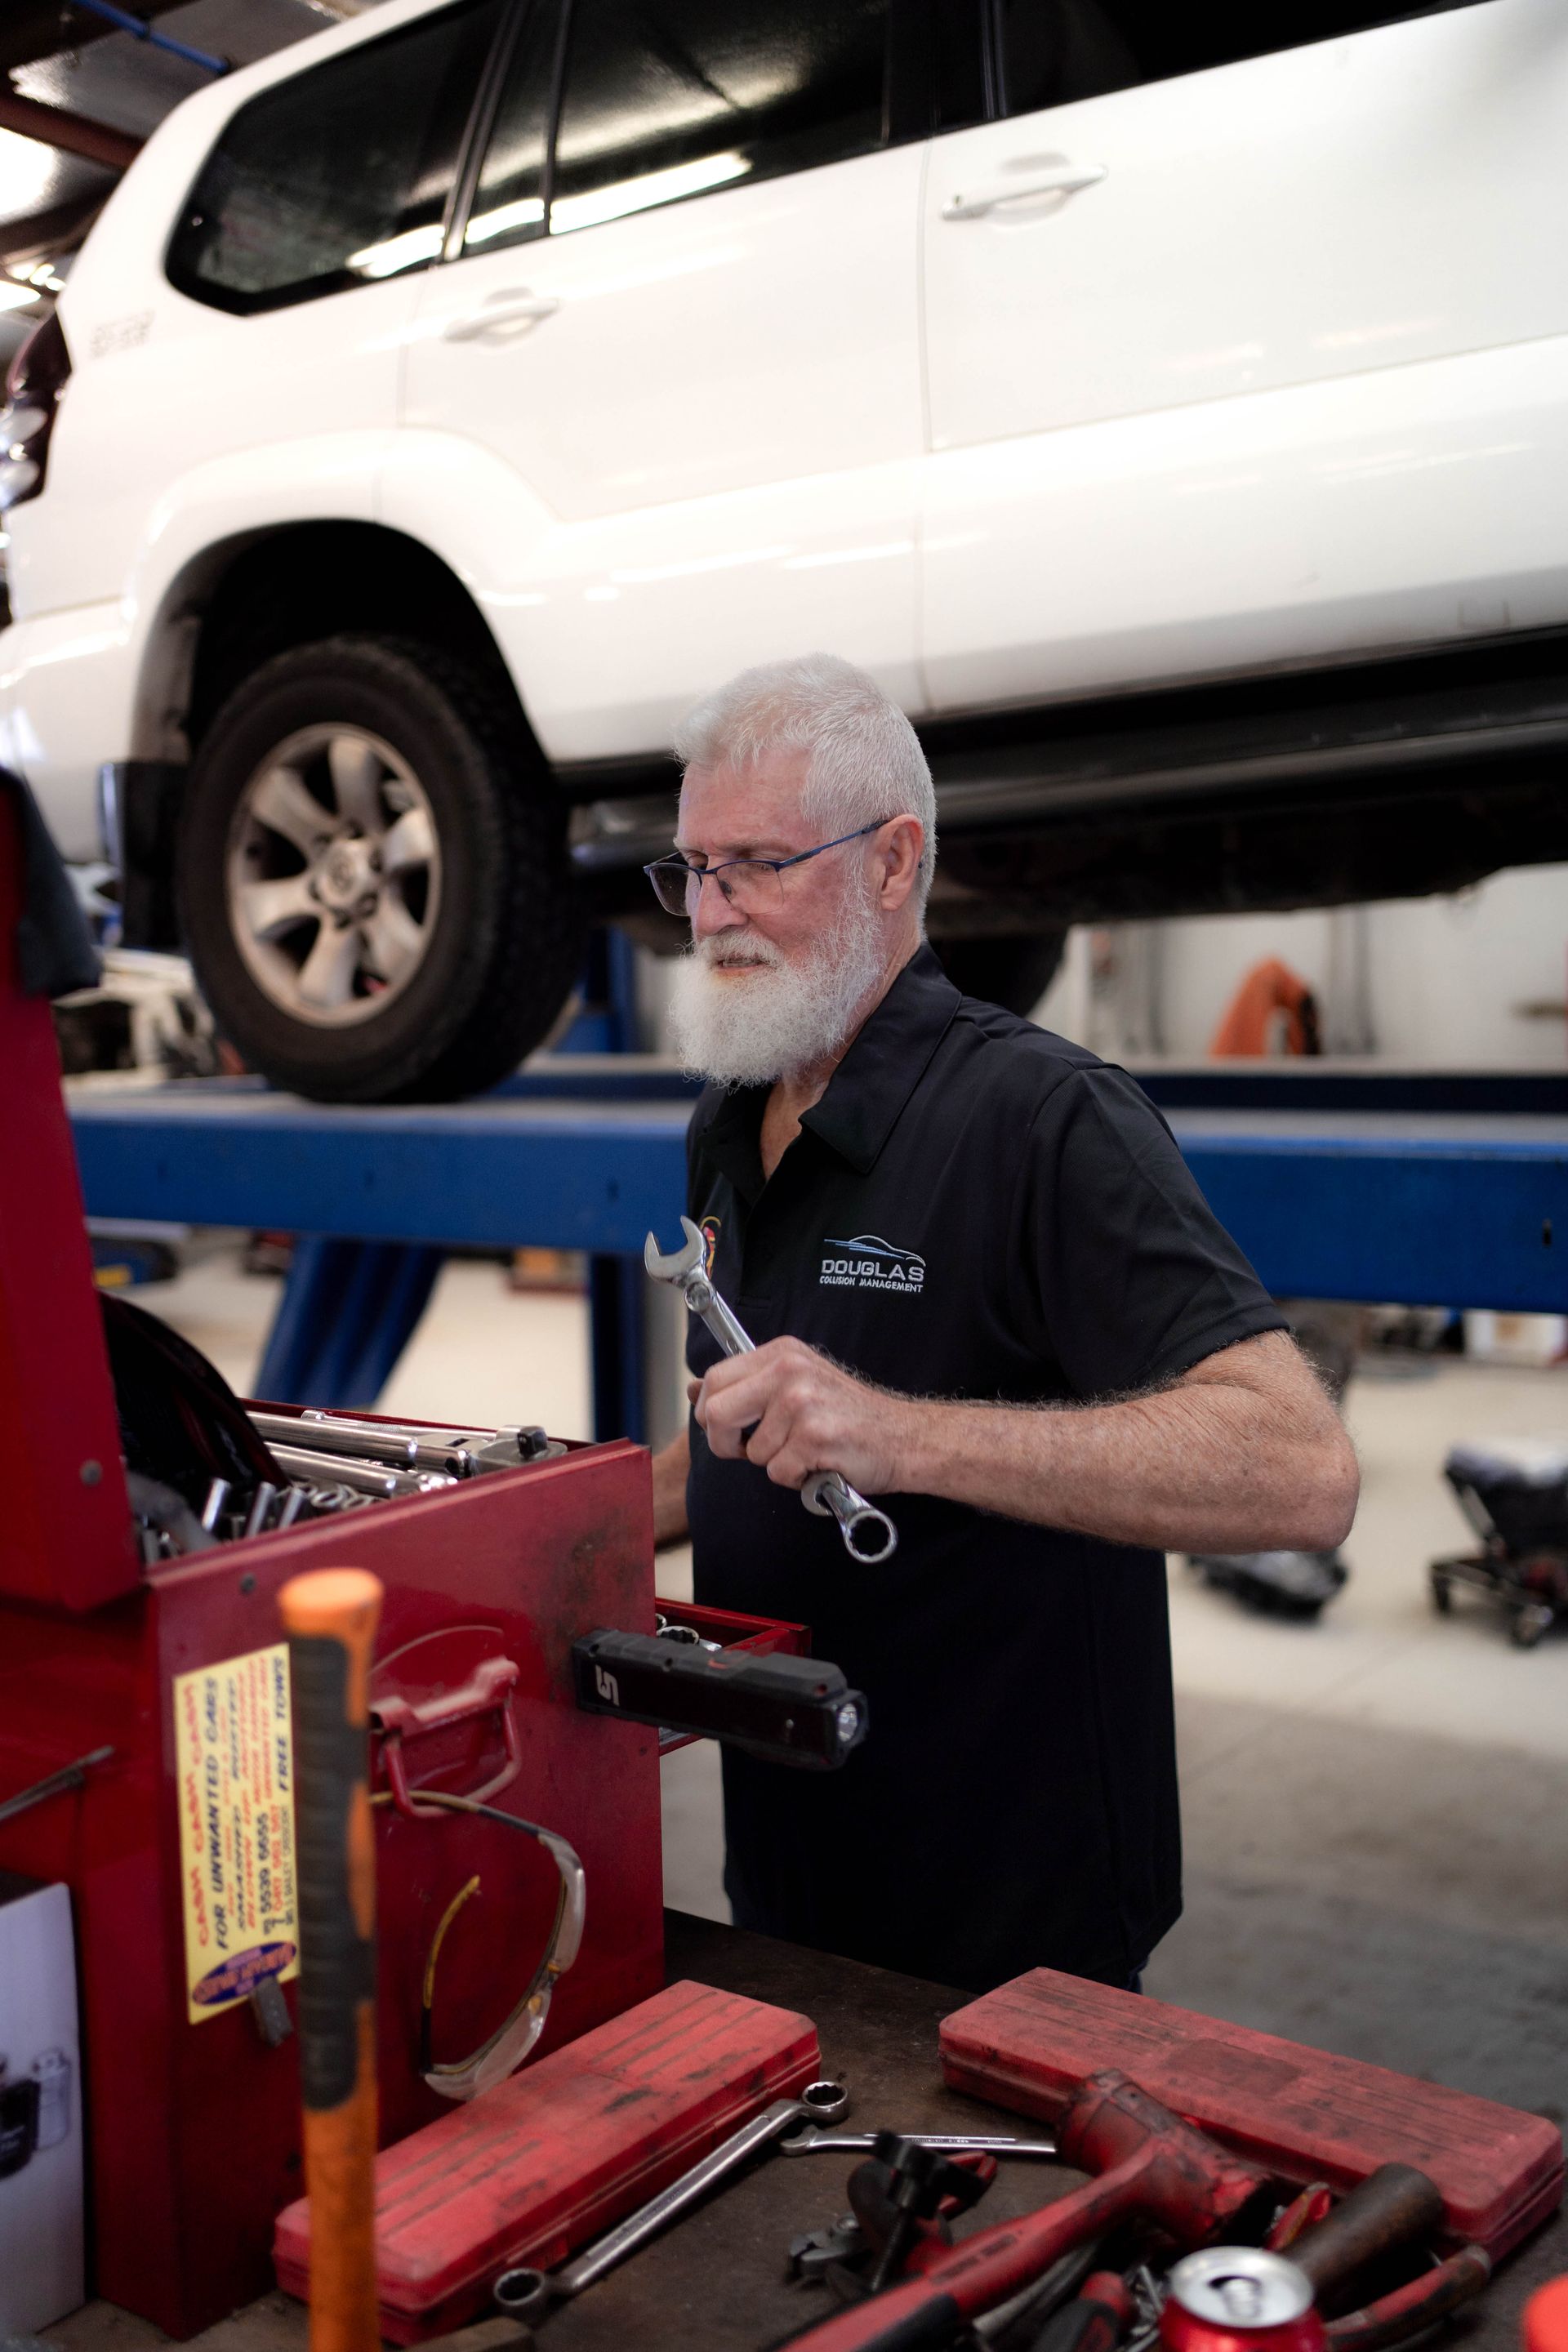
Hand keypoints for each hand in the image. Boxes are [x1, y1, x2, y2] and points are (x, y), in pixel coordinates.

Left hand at [691, 1338, 916, 1497]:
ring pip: (752, 1451)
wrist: (904, 1437)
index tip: (728, 1428)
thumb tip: (695, 1391)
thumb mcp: (799, 1383)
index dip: (711, 1412)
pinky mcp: (815, 1438)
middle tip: (749, 1450)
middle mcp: (789, 1372)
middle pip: (717, 1413)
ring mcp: (802, 1404)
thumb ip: (750, 1385)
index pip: (715, 1379)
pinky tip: (820, 1462)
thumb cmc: (850, 1415)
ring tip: (807, 1449)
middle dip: (726, 1443)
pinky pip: (779, 1472)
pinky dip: (796, 1478)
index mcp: (782, 1354)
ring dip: (775, 1462)